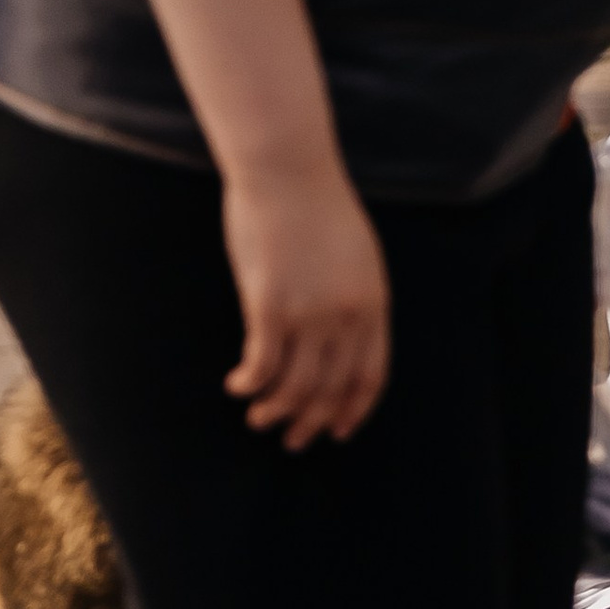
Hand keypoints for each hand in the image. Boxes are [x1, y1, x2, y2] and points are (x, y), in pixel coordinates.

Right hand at [220, 157, 389, 447]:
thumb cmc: (315, 202)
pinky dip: (249, 383)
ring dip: (275, 411)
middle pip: (331, 389)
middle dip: (311, 422)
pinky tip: (236, 386)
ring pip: (295, 386)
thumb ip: (353, 296)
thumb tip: (339, 333)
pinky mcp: (269, 305)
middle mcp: (346, 316)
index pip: (370, 376)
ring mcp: (309, 313)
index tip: (337, 431)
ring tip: (258, 419)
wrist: (287, 169)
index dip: (352, 410)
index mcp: (373, 303)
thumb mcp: (355, 254)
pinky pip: (261, 364)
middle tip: (291, 440)